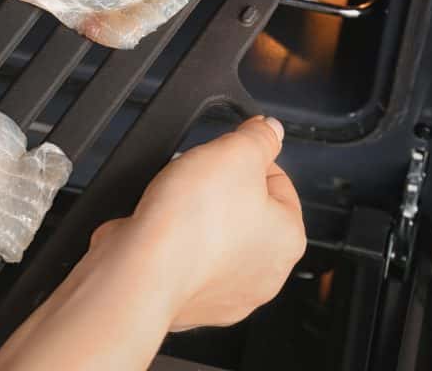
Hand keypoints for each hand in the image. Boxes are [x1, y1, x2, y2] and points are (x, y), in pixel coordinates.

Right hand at [0, 116, 304, 370]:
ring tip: (172, 206)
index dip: (245, 160)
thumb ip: (259, 136)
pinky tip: (161, 233)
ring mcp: (229, 292)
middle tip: (194, 179)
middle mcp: (266, 272)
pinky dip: (173, 247)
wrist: (143, 269)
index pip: (277, 182)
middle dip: (219, 192)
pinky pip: (186, 262)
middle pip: (246, 213)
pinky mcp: (193, 302)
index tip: (222, 156)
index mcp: (288, 236)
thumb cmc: (190, 221)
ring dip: (196, 221)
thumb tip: (270, 129)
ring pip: (215, 239)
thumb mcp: (234, 152)